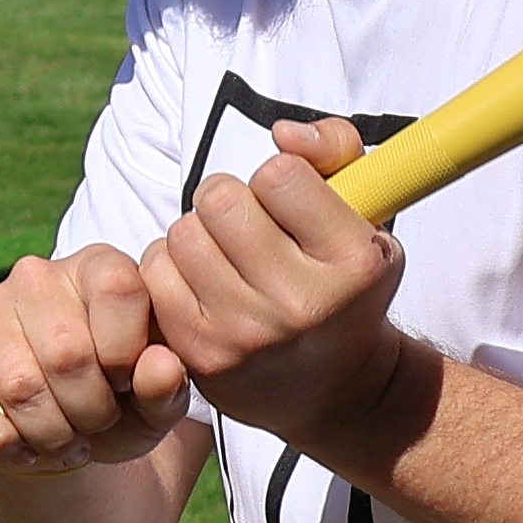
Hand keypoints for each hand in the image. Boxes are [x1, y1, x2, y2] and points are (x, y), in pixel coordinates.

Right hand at [0, 247, 190, 470]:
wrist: (53, 429)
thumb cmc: (115, 403)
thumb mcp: (154, 403)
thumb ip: (168, 385)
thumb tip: (158, 366)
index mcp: (99, 266)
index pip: (119, 289)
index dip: (127, 356)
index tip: (126, 384)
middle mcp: (36, 273)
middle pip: (67, 352)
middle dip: (91, 412)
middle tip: (96, 426)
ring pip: (18, 386)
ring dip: (49, 434)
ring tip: (66, 440)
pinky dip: (1, 443)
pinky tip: (24, 448)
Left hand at [139, 118, 416, 457]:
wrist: (334, 388)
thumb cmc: (344, 281)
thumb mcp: (367, 213)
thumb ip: (334, 148)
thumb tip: (283, 134)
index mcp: (354, 264)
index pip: (279, 175)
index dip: (278, 177)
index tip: (289, 203)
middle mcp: (302, 304)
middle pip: (218, 198)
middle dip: (228, 199)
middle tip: (247, 225)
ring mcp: (248, 335)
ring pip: (182, 233)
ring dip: (198, 234)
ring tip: (227, 256)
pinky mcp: (202, 355)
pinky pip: (155, 273)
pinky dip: (171, 268)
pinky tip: (202, 283)